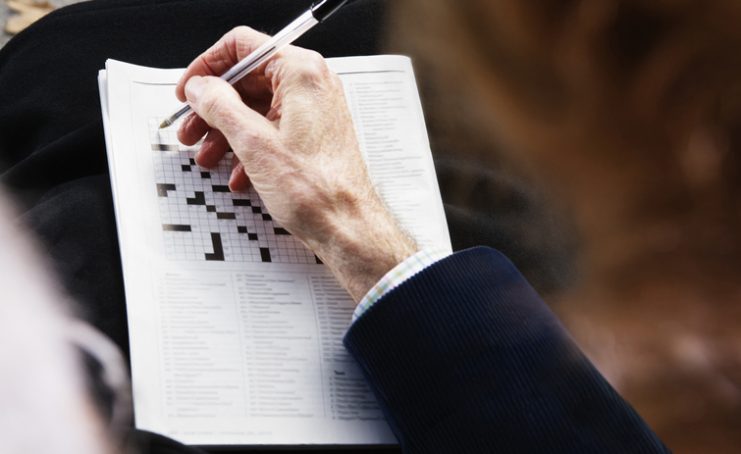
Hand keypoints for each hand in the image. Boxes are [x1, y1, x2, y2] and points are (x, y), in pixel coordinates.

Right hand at [176, 27, 416, 301]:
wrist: (346, 227)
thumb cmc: (317, 190)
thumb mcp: (253, 143)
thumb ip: (219, 106)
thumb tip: (201, 88)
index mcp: (301, 73)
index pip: (243, 46)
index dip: (208, 66)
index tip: (189, 89)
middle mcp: (312, 85)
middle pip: (247, 80)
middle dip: (213, 108)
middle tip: (191, 128)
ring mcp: (314, 111)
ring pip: (256, 109)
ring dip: (226, 132)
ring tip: (208, 155)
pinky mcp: (313, 135)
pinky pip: (272, 129)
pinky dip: (248, 148)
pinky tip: (236, 172)